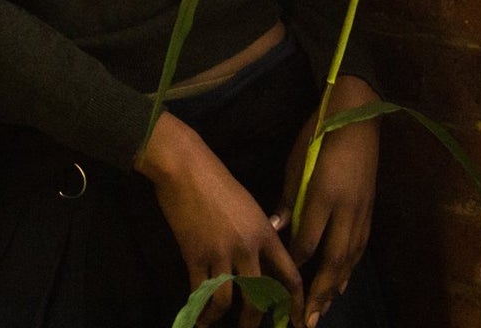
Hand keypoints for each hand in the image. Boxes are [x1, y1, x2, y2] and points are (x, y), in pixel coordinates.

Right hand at [139, 113, 302, 327]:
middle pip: (260, 295)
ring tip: (219, 327)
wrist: (185, 168)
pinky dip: (201, 311)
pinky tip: (199, 320)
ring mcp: (221, 252)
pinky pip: (202, 292)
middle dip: (256, 320)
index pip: (289, 275)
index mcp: (266, 232)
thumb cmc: (217, 180)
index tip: (295, 320)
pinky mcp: (195, 255)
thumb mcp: (249, 206)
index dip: (295, 302)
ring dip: (227, 320)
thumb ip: (259, 233)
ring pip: (230, 300)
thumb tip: (264, 258)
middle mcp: (248, 247)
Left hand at [277, 77, 379, 327]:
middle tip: (307, 319)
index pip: (308, 242)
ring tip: (323, 310)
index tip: (280, 285)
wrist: (358, 118)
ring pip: (349, 259)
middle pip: (333, 260)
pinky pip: (359, 248)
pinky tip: (343, 283)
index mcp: (324, 197)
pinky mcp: (369, 210)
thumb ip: (288, 200)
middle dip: (319, 292)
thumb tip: (274, 229)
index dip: (295, 266)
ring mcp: (361, 212)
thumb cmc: (318, 137)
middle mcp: (346, 211)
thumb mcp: (297, 165)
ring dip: (336, 287)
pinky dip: (350, 269)